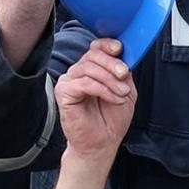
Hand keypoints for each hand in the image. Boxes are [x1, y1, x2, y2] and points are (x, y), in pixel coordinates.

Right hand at [52, 38, 135, 165]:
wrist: (101, 143)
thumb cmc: (111, 120)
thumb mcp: (126, 91)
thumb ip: (124, 73)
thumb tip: (124, 57)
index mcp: (92, 70)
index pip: (95, 47)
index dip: (107, 45)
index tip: (120, 49)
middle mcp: (78, 73)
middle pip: (93, 55)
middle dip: (113, 64)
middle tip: (124, 76)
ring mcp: (68, 81)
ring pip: (89, 68)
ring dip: (110, 80)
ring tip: (121, 94)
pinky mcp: (63, 92)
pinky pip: (84, 83)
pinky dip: (102, 89)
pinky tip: (112, 98)